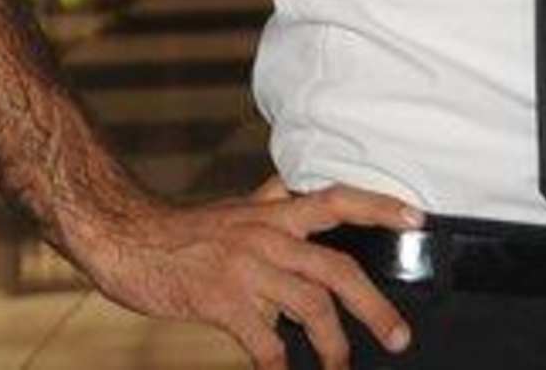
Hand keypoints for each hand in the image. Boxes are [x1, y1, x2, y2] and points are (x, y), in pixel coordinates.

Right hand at [75, 184, 422, 369]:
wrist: (128, 239)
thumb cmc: (184, 230)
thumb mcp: (235, 208)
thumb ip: (271, 203)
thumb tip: (300, 193)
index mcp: (273, 212)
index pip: (337, 199)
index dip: (380, 206)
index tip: (417, 219)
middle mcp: (266, 235)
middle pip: (338, 269)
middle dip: (375, 306)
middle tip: (398, 337)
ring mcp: (246, 268)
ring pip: (312, 307)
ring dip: (334, 345)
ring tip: (339, 367)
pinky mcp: (223, 301)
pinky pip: (266, 342)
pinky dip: (280, 366)